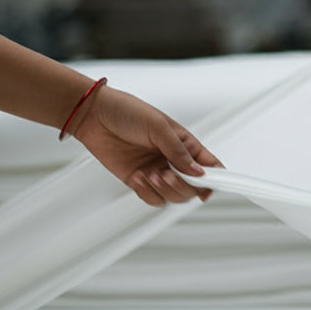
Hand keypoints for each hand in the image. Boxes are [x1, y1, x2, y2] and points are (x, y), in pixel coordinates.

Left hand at [70, 85, 222, 205]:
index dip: (216, 179)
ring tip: (152, 175)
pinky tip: (139, 177)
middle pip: (193, 187)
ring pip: (174, 196)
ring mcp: (157, 171)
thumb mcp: (158, 126)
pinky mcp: (139, 181)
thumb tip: (198, 172)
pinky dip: (147, 193)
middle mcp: (174, 160)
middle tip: (169, 176)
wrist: (94, 116)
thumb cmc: (127, 111)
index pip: (210, 166)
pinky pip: (152, 198)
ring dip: (164, 190)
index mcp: (185, 144)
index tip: (210, 186)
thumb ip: (179, 151)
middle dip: (184, 186)